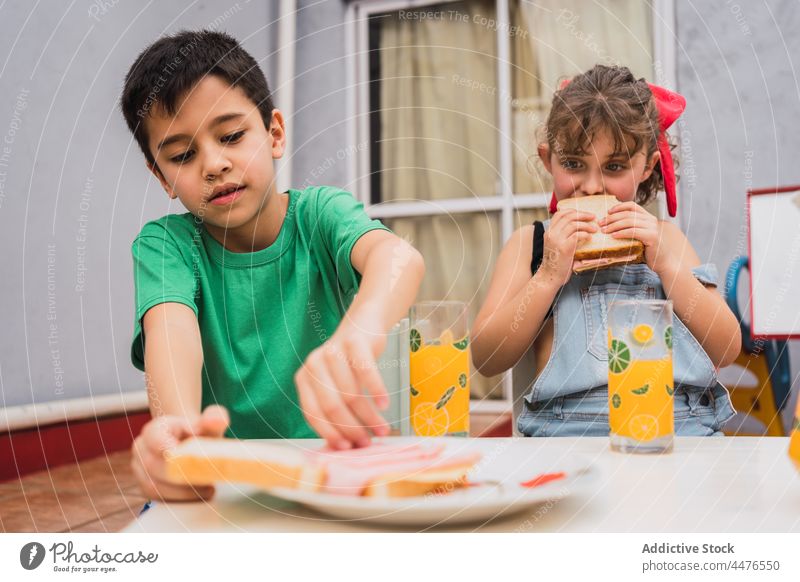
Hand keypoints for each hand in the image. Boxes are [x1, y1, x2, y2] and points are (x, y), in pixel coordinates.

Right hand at [130, 405, 228, 500]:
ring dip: (183, 491)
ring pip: (155, 486)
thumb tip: (217, 420)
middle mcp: (141, 449)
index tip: (179, 453)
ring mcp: (140, 470)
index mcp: (154, 429)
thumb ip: (214, 418)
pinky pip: (159, 499)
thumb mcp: (208, 425)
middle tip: (206, 478)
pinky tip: (199, 495)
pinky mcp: (146, 488)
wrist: (190, 445)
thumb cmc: (198, 435)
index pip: (154, 437)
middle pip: (154, 465)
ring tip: (208, 489)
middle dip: (181, 474)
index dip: (165, 446)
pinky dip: (180, 499)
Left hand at [295, 312, 390, 449]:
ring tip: (382, 430)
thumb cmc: (350, 364)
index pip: (313, 413)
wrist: (364, 325)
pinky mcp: (354, 342)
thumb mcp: (336, 385)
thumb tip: (348, 446)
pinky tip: (385, 405)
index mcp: (304, 378)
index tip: (347, 448)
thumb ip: (336, 409)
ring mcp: (333, 351)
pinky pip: (366, 372)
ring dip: (369, 416)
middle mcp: (313, 364)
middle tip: (367, 443)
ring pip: (351, 393)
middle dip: (352, 429)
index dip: (330, 433)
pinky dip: (377, 391)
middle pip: (332, 406)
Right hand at [540, 208, 597, 285]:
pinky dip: (585, 234)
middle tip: (593, 217)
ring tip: (594, 229)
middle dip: (583, 214)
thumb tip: (579, 229)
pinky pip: (577, 235)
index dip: (572, 211)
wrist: (549, 277)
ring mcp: (557, 240)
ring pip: (574, 224)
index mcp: (549, 232)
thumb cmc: (556, 263)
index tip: (582, 214)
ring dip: (587, 225)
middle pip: (568, 216)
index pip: (559, 214)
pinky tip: (589, 238)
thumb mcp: (556, 246)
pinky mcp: (564, 248)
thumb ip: (563, 236)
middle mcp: (551, 234)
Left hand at [599, 201, 674, 273]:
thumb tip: (609, 224)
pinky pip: (634, 231)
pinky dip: (622, 233)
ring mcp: (652, 227)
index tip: (607, 212)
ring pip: (630, 221)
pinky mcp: (652, 237)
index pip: (632, 205)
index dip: (619, 207)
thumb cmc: (646, 250)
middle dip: (612, 218)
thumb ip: (630, 228)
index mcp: (647, 217)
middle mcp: (651, 219)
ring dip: (614, 225)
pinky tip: (613, 236)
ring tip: (604, 230)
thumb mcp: (637, 236)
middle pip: (628, 213)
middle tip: (600, 224)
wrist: (662, 262)